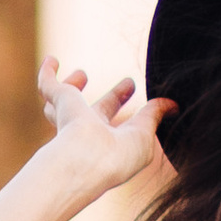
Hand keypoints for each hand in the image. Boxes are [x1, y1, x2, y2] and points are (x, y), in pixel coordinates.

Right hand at [37, 59, 171, 192]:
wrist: (88, 160)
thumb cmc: (118, 157)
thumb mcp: (145, 134)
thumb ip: (154, 117)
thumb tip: (172, 105)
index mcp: (108, 141)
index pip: (121, 122)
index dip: (128, 106)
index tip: (134, 87)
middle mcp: (87, 132)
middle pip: (99, 113)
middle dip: (113, 99)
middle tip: (129, 83)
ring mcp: (70, 117)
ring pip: (65, 103)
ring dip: (72, 87)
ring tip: (82, 73)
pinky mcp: (60, 101)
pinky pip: (47, 85)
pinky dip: (48, 73)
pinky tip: (52, 60)